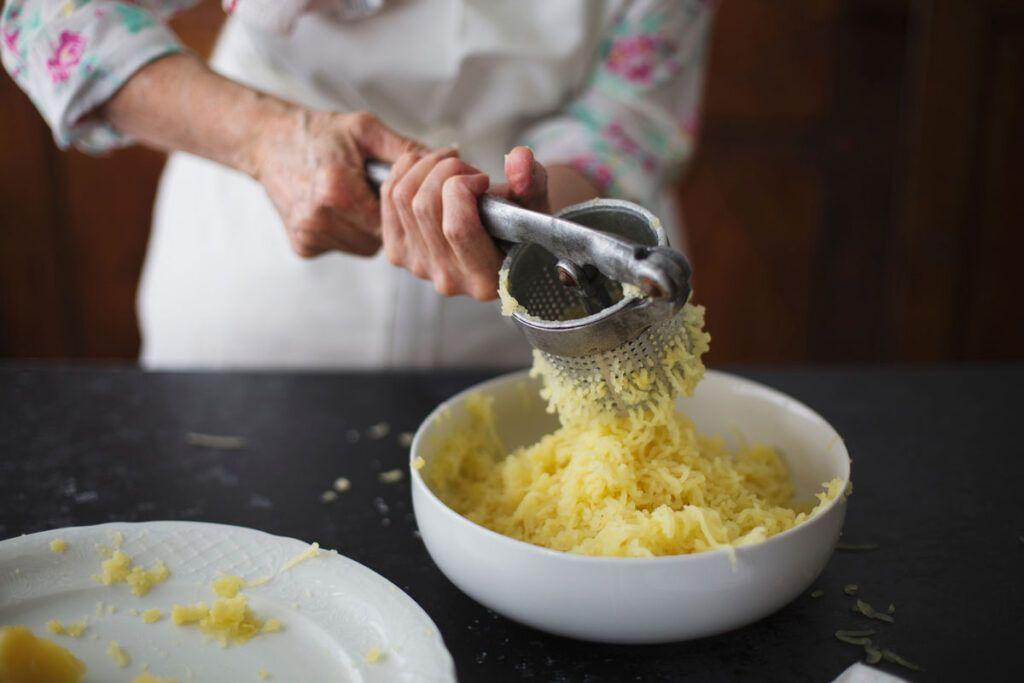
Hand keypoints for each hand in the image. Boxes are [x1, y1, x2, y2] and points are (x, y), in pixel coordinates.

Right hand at [252, 109, 423, 257]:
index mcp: (336, 190)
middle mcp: (319, 217)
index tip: (399, 192)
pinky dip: (345, 232)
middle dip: (385, 218)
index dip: (402, 208)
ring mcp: (309, 235)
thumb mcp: (365, 130)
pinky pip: (343, 247)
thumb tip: (451, 158)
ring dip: (366, 227)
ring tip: (352, 197)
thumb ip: (407, 149)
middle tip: (371, 191)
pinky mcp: (302, 246)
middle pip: (381, 237)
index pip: (394, 219)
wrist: (269, 141)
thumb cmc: (319, 133)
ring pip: (364, 247)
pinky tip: (335, 209)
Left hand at [380, 146, 549, 299]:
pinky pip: (388, 197)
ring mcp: (419, 267)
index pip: (458, 227)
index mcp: (486, 277)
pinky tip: (428, 171)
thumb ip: (531, 180)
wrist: (499, 239)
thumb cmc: (520, 223)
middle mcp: (449, 279)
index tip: (482, 179)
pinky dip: (405, 171)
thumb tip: (519, 159)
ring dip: (425, 166)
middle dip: (445, 169)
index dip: (464, 187)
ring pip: (402, 197)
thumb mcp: (535, 202)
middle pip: (424, 206)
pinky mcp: (398, 252)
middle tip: (466, 168)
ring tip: (450, 167)